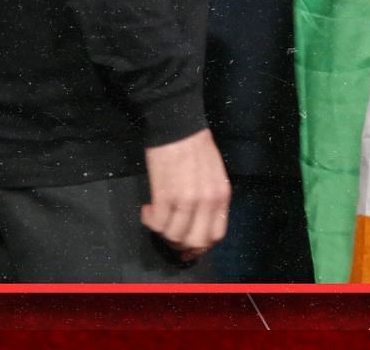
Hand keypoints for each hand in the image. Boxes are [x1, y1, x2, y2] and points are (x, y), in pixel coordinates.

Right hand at [142, 128, 230, 260]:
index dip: (200, 244)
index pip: (216, 234)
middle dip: (181, 244)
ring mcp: (187, 201)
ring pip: (174, 236)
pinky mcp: (165, 195)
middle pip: (196, 241)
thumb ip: (211, 198)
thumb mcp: (214, 173)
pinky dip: (150, 221)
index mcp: (221, 195)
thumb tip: (199, 221)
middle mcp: (207, 202)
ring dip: (162, 231)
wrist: (177, 125)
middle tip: (168, 235)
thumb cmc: (194, 145)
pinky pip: (157, 224)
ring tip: (156, 216)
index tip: (188, 243)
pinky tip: (148, 209)